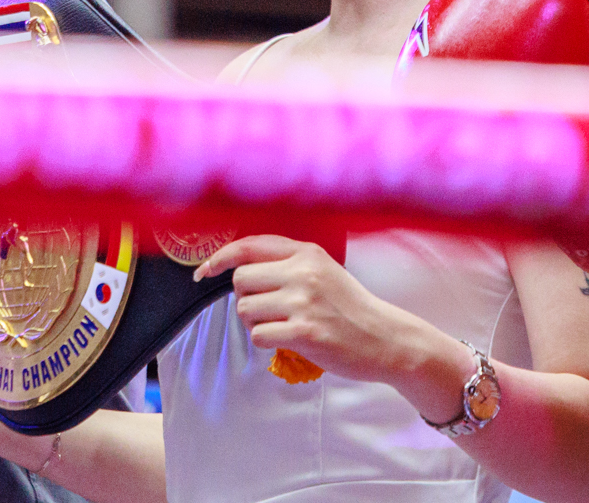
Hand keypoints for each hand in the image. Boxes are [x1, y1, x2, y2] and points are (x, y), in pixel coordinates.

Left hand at [196, 235, 448, 389]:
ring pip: (245, 310)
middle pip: (241, 281)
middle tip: (270, 311)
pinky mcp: (304, 332)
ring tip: (282, 327)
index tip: (203, 272)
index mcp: (306, 252)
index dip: (219, 258)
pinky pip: (259, 335)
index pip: (249, 247)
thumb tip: (236, 267)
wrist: (385, 338)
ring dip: (256, 323)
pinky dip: (267, 342)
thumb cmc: (349, 307)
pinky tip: (288, 341)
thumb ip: (286, 264)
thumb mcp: (322, 271)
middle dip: (247, 299)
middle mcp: (303, 272)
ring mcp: (303, 302)